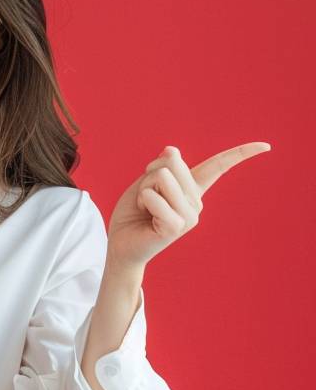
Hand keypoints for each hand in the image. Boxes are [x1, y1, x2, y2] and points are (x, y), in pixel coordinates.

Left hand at [105, 142, 271, 270]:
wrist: (122, 243)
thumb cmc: (135, 211)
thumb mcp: (147, 180)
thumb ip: (163, 165)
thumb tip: (171, 150)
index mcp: (193, 188)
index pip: (220, 166)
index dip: (242, 153)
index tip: (266, 145)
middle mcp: (196, 202)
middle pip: (172, 162)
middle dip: (150, 172)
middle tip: (147, 196)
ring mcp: (190, 216)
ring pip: (162, 177)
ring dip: (144, 188)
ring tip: (146, 207)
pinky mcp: (176, 228)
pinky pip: (154, 198)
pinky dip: (143, 200)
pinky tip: (145, 216)